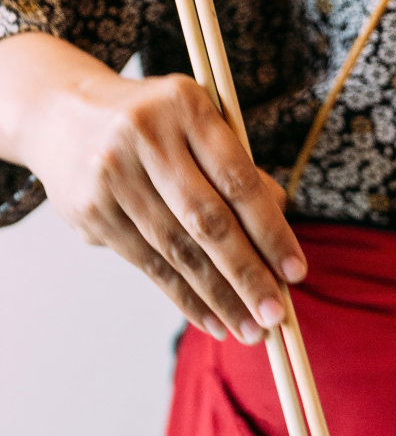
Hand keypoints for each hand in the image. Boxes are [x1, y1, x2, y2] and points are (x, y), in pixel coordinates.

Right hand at [0, 33, 306, 341]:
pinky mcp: (93, 210)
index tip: (295, 273)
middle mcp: (146, 135)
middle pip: (208, 220)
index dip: (270, 232)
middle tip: (275, 317)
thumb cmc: (153, 128)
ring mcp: (114, 173)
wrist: (60, 113)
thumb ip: (240, 172)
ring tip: (250, 331)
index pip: (238, 181)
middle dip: (247, 275)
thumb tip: (280, 231)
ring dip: (219, 298)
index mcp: (185, 105)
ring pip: (178, 249)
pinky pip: (150, 264)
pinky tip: (213, 322)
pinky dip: (186, 298)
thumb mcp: (196, 127)